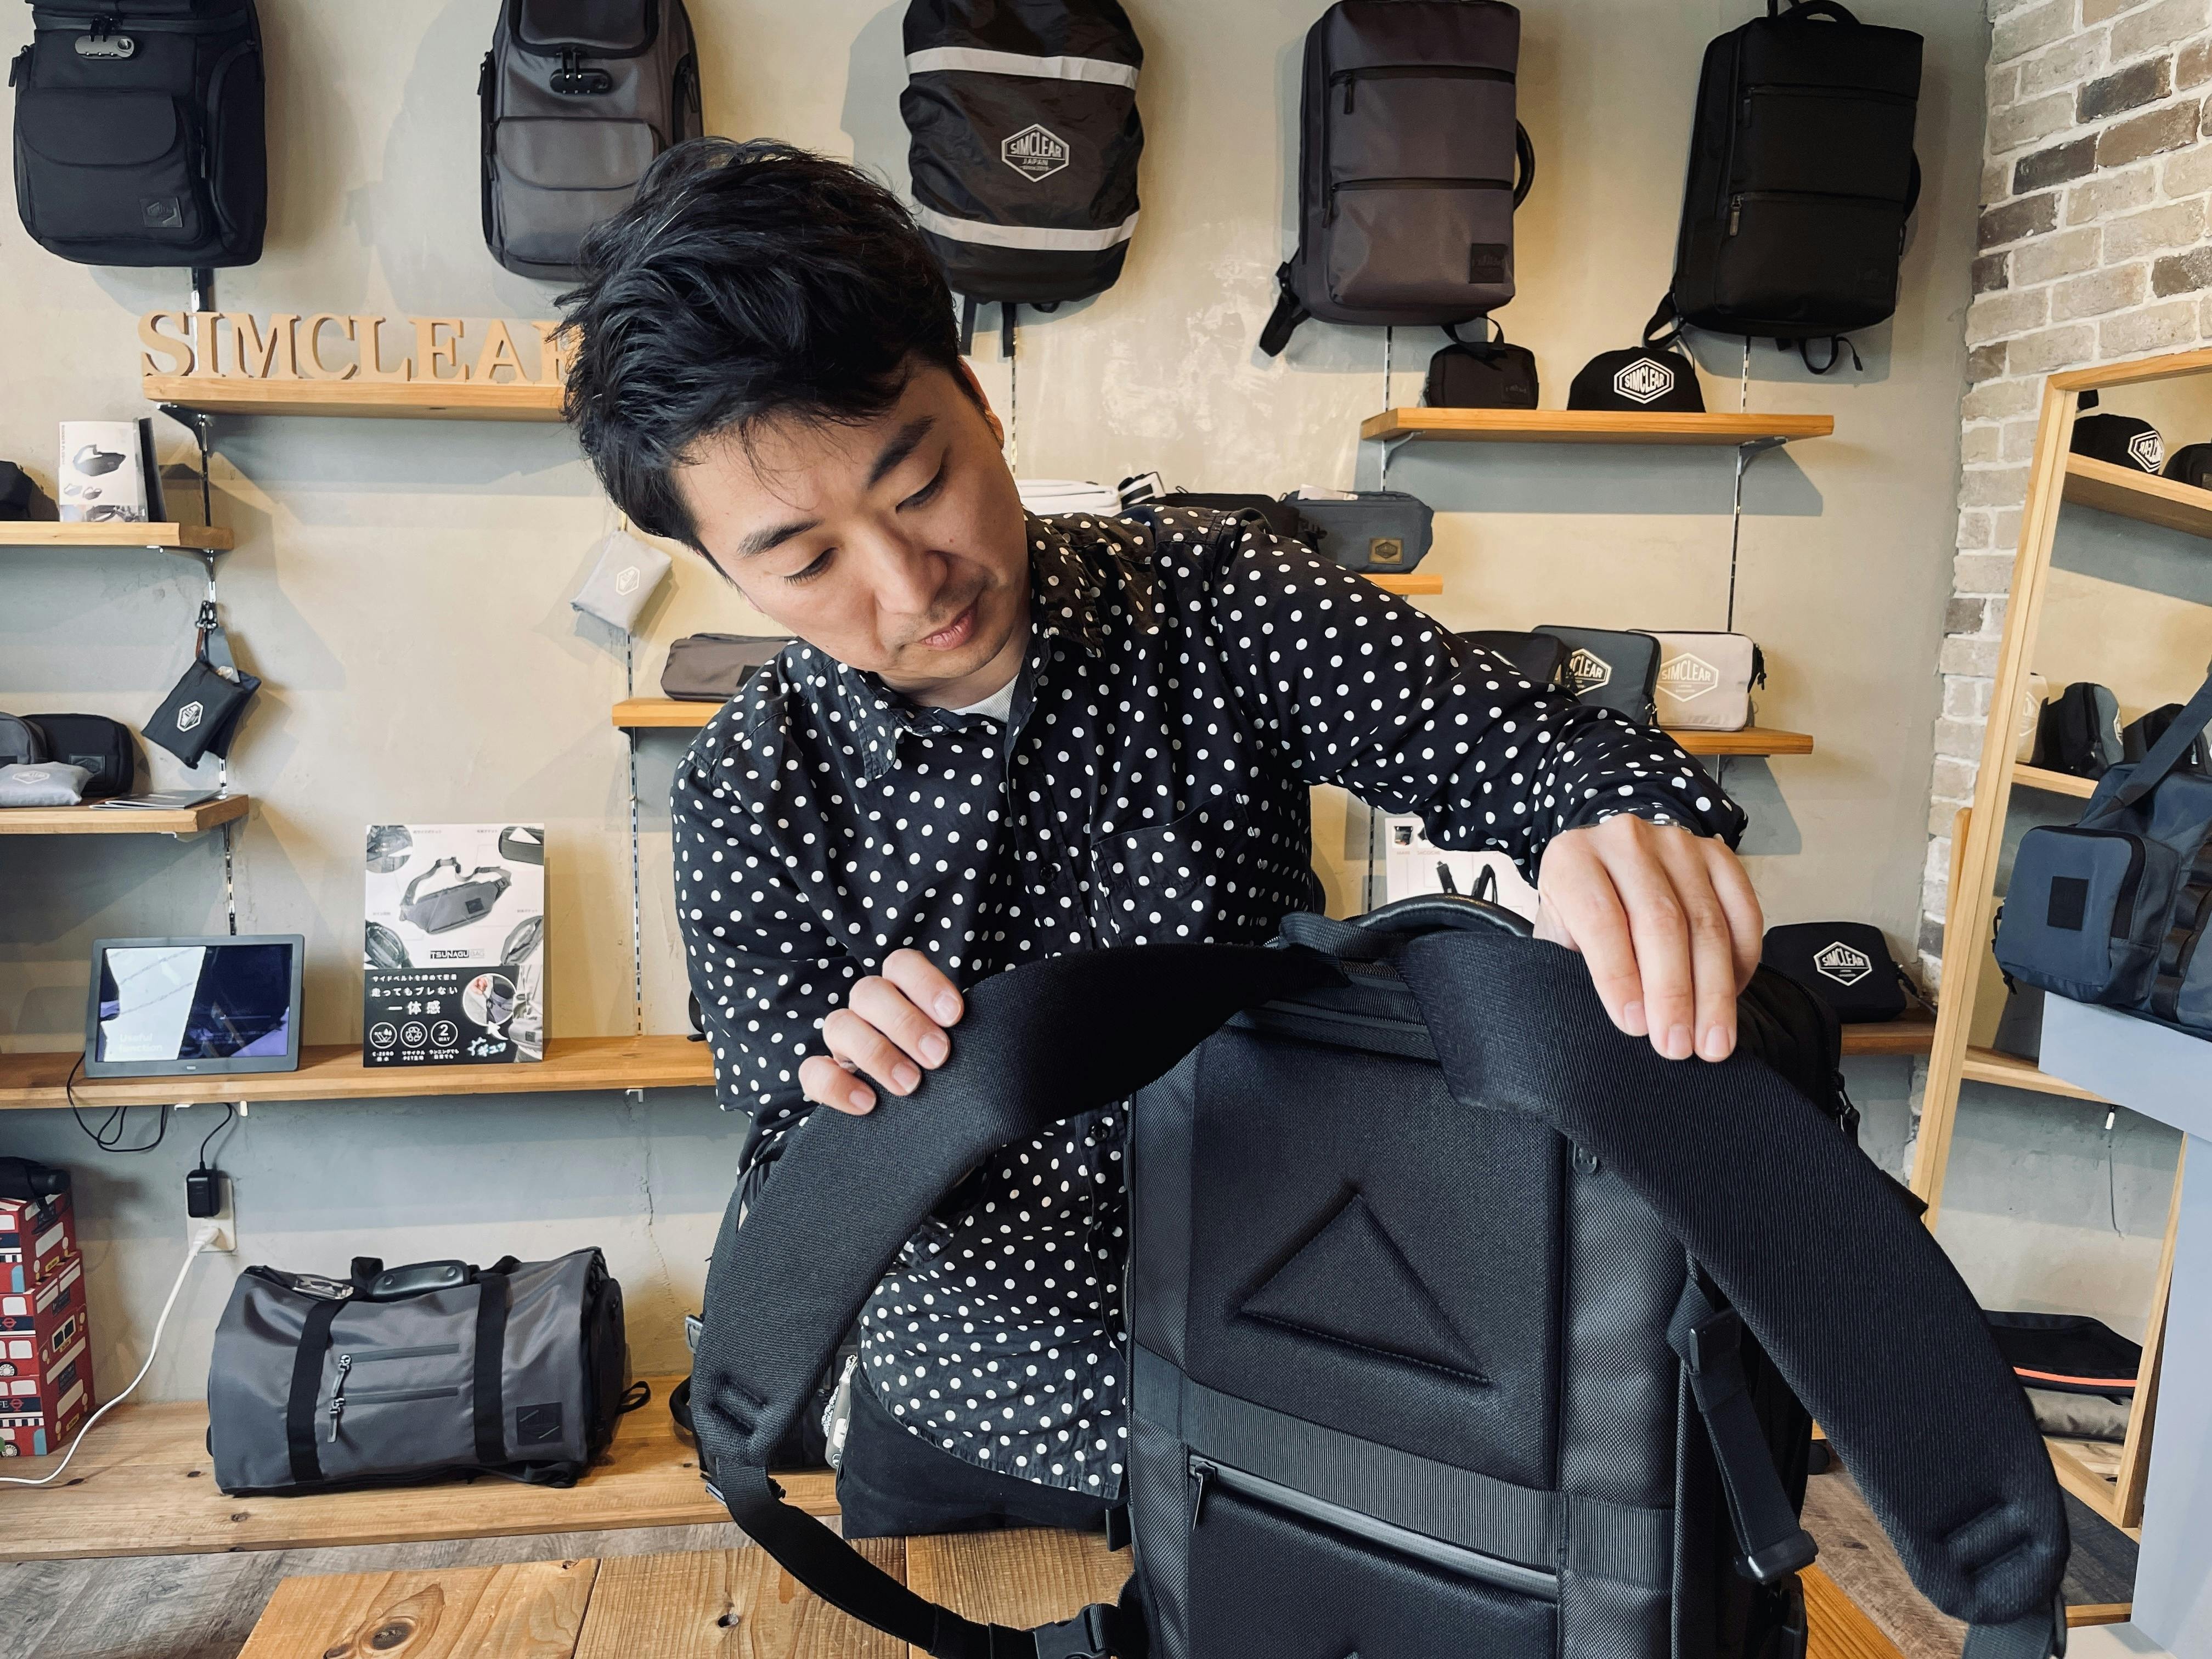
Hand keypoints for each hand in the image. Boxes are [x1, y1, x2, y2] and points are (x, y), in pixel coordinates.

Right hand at [798, 949, 963, 1114]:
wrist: (924, 1119)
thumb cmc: (948, 1072)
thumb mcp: (962, 1050)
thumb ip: (969, 1038)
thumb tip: (997, 1040)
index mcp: (900, 992)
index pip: (901, 964)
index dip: (925, 983)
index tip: (955, 1016)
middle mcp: (867, 1011)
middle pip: (869, 992)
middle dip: (905, 1023)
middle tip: (938, 1057)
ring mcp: (843, 1042)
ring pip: (838, 1024)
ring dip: (875, 1052)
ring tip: (910, 1084)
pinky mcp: (824, 1077)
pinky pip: (813, 1071)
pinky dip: (837, 1086)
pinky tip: (868, 1103)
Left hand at [1533, 816, 1762, 1061]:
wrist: (1608, 874)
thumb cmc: (1578, 920)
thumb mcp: (1559, 940)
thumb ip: (1573, 969)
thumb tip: (1613, 1025)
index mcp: (1572, 858)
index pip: (1600, 918)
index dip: (1618, 975)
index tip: (1634, 1027)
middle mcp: (1624, 839)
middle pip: (1661, 921)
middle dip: (1673, 993)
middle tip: (1677, 1047)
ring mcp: (1677, 843)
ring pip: (1707, 922)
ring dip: (1713, 991)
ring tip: (1712, 1042)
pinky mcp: (1719, 854)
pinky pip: (1744, 913)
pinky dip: (1742, 964)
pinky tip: (1730, 1001)